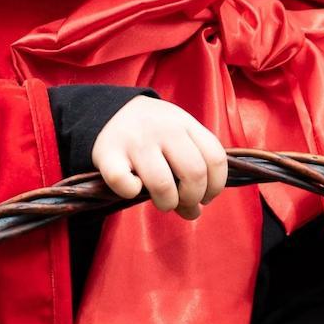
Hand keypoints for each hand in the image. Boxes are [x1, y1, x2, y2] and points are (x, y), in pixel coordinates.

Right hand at [92, 97, 227, 220]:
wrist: (109, 110)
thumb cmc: (152, 133)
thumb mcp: (177, 138)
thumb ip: (191, 170)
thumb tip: (194, 213)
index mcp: (185, 123)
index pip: (215, 159)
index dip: (215, 186)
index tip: (206, 197)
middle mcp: (163, 129)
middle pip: (194, 173)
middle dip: (192, 198)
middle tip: (183, 202)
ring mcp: (136, 141)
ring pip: (162, 185)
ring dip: (167, 203)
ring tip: (163, 202)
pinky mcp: (108, 154)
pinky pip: (126, 185)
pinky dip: (131, 193)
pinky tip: (133, 188)